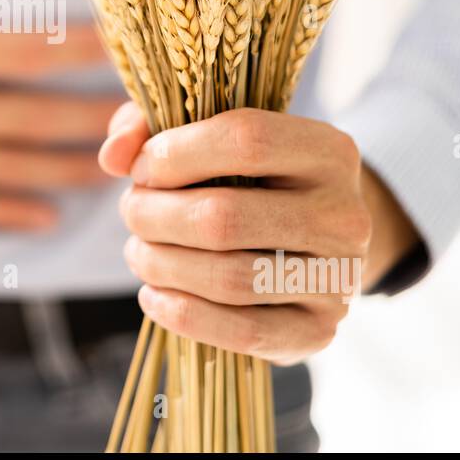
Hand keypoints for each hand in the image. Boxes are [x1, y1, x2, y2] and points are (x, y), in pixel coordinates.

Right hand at [0, 0, 120, 229]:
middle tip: (155, 119)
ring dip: (67, 169)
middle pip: (32, 117)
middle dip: (98, 118)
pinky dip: (5, 212)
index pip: (24, 50)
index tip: (134, 42)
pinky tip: (46, 216)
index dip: (84, 47)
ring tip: (122, 170)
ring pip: (6, 168)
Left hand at [99, 103, 419, 363]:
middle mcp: (345, 214)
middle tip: (131, 212)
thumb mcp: (211, 137)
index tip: (141, 168)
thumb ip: (153, 127)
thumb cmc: (250, 180)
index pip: (245, 139)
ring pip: (227, 277)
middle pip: (224, 217)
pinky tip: (154, 295)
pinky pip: (242, 331)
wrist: (312, 245)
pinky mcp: (319, 330)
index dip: (175, 153)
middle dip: (154, 216)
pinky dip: (182, 314)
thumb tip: (113, 154)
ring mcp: (338, 278)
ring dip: (161, 265)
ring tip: (139, 252)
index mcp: (328, 150)